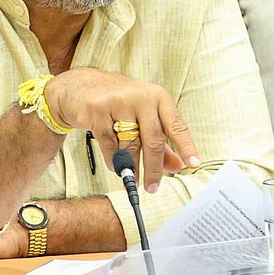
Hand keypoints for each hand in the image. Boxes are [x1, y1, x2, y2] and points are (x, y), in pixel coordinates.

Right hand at [46, 68, 199, 192]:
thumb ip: (161, 141)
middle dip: (154, 169)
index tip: (193, 164)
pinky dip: (113, 160)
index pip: (176, 125)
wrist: (80, 86)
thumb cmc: (118, 103)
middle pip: (153, 140)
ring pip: (130, 145)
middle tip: (153, 188)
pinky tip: (114, 163)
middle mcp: (141, 96)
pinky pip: (109, 145)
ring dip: (130, 166)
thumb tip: (177, 166)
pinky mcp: (98, 110)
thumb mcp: (143, 116)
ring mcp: (119, 101)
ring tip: (129, 174)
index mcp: (158, 97)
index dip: (186, 147)